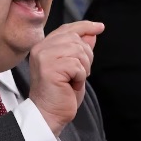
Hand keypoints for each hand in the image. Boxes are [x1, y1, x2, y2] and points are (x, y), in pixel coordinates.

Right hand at [29, 21, 104, 135]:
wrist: (49, 114)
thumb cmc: (60, 94)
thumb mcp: (74, 68)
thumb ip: (80, 49)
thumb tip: (92, 33)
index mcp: (44, 46)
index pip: (67, 29)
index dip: (85, 26)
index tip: (100, 27)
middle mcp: (41, 49)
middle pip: (76, 39)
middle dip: (86, 57)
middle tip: (80, 74)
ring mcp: (44, 57)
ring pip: (78, 51)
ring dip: (83, 68)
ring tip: (74, 80)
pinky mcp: (49, 68)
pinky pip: (77, 65)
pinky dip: (80, 77)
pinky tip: (71, 85)